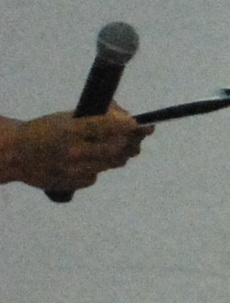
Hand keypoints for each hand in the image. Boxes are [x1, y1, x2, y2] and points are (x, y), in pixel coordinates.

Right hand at [2, 110, 150, 195]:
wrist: (14, 155)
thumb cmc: (43, 131)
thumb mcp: (64, 118)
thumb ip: (94, 118)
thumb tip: (126, 118)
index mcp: (70, 130)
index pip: (106, 127)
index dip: (127, 126)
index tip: (140, 123)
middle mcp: (73, 151)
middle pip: (117, 149)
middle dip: (133, 141)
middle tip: (141, 134)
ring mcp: (74, 170)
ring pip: (112, 163)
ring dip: (122, 153)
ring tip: (123, 145)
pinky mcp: (73, 184)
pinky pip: (96, 175)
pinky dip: (99, 167)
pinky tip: (91, 160)